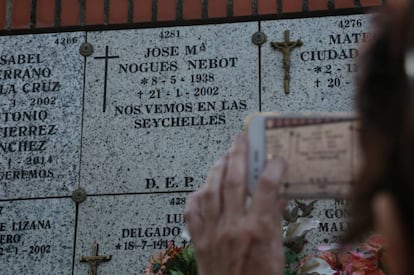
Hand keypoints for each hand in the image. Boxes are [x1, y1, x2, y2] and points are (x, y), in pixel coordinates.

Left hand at [184, 134, 285, 274]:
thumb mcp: (277, 253)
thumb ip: (274, 221)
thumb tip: (276, 196)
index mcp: (257, 231)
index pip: (265, 188)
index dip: (272, 168)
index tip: (277, 157)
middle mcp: (232, 227)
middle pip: (232, 181)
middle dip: (237, 155)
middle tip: (240, 139)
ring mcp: (211, 232)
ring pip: (209, 190)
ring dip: (216, 169)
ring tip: (224, 157)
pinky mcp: (198, 240)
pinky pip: (191, 212)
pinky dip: (196, 196)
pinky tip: (203, 188)